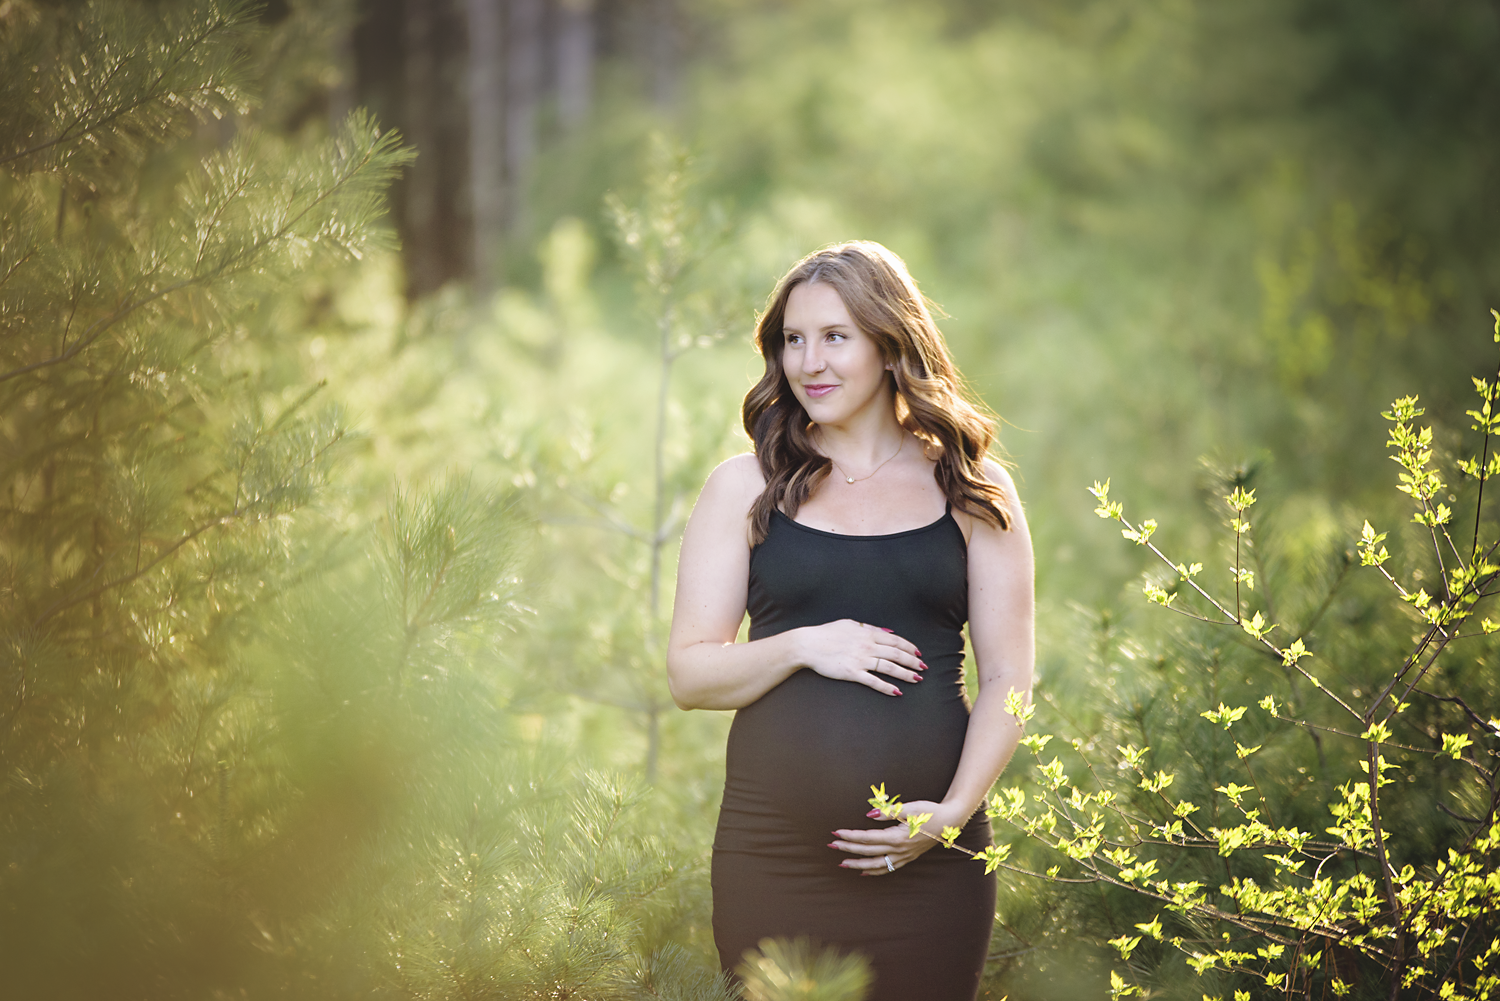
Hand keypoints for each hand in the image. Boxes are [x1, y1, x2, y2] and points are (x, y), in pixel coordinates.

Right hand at [794, 619, 924, 695]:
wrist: (808, 644)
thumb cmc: (827, 633)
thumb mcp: (850, 624)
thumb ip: (870, 627)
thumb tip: (888, 632)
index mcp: (867, 633)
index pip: (895, 640)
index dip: (909, 647)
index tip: (918, 653)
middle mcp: (867, 646)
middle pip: (896, 654)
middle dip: (912, 661)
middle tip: (923, 668)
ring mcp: (860, 660)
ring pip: (889, 667)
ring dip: (906, 674)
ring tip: (917, 679)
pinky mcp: (852, 673)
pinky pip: (873, 681)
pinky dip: (887, 687)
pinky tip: (897, 692)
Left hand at [828, 799, 962, 875]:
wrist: (950, 821)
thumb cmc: (930, 812)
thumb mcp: (908, 808)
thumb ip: (888, 812)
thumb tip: (869, 815)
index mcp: (897, 837)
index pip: (867, 838)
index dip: (850, 836)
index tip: (836, 833)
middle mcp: (899, 850)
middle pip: (868, 851)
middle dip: (848, 849)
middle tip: (831, 845)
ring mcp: (904, 856)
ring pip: (876, 865)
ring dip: (858, 864)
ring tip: (842, 863)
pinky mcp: (908, 858)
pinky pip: (888, 868)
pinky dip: (874, 871)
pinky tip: (864, 871)